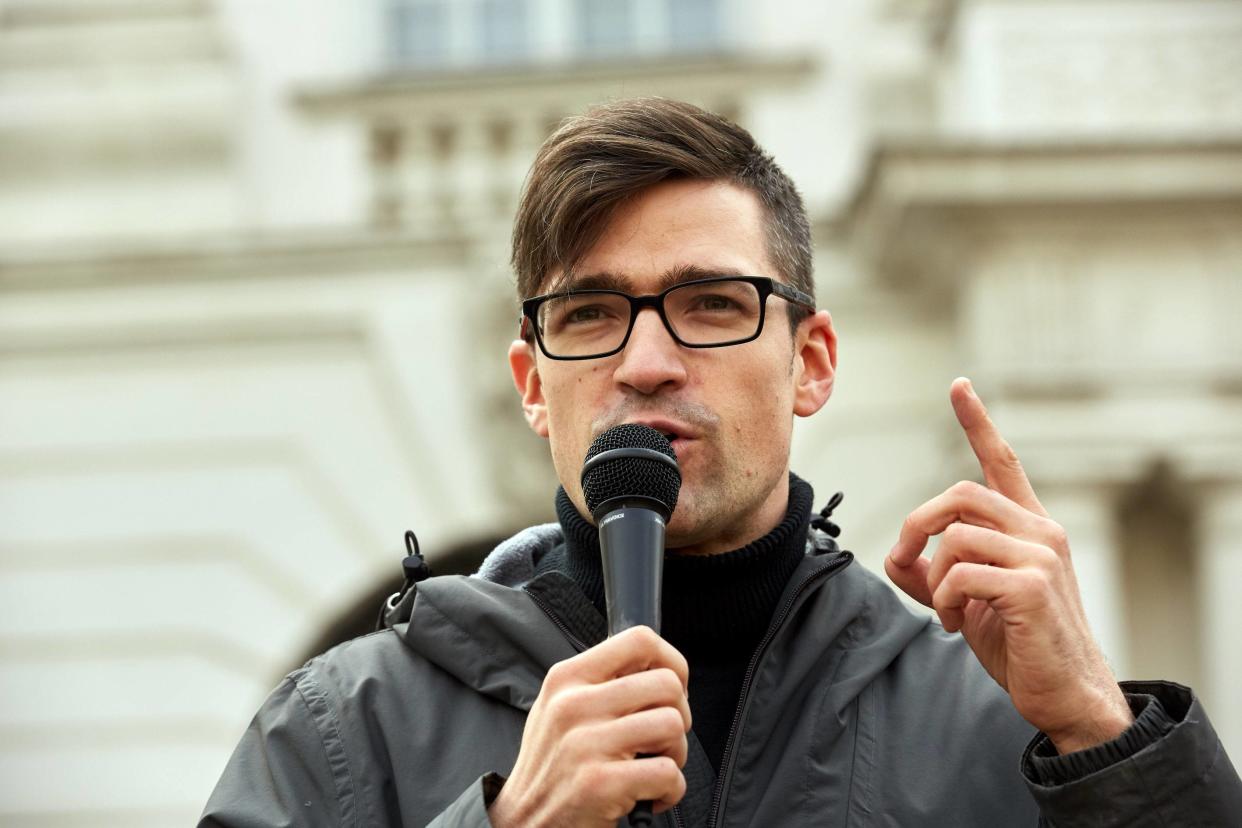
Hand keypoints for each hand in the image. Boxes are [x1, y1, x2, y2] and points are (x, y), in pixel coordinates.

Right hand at [488, 625, 690, 827]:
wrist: (523, 823)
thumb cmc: (553, 765)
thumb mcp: (560, 707)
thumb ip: (602, 681)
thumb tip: (660, 667)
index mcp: (568, 678)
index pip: (639, 640)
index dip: (673, 662)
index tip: (675, 688)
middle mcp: (574, 704)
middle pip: (667, 684)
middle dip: (680, 715)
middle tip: (661, 739)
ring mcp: (585, 744)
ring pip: (673, 725)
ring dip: (676, 753)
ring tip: (653, 766)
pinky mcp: (599, 784)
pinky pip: (668, 773)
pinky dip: (671, 790)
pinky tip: (651, 796)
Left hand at [885, 378, 1132, 753]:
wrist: (1065, 694)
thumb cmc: (1020, 645)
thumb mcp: (968, 602)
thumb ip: (933, 574)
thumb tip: (895, 557)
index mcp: (1029, 527)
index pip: (1002, 462)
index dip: (977, 423)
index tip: (959, 386)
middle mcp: (1041, 530)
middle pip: (959, 495)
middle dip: (917, 525)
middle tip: (904, 562)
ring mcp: (1041, 555)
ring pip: (957, 536)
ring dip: (934, 576)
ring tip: (945, 609)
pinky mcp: (1033, 585)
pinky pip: (962, 573)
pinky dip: (943, 599)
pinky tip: (955, 622)